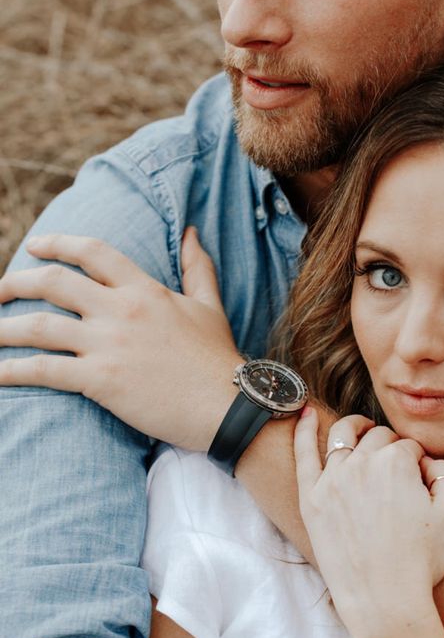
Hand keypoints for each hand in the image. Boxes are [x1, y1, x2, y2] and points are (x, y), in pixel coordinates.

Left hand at [0, 229, 241, 448]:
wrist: (228, 405)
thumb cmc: (218, 359)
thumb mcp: (209, 305)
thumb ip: (197, 267)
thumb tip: (191, 232)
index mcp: (144, 289)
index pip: (93, 252)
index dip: (58, 244)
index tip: (33, 247)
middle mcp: (121, 309)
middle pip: (53, 282)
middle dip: (15, 282)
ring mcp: (108, 344)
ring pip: (38, 326)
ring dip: (2, 328)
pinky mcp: (99, 380)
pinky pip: (43, 370)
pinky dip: (12, 370)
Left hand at [294, 407, 443, 637]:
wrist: (385, 603)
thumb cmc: (421, 563)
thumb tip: (429, 461)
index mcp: (396, 462)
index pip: (408, 447)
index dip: (417, 463)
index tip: (420, 483)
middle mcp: (361, 463)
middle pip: (378, 439)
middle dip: (390, 448)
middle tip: (396, 471)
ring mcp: (332, 479)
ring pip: (344, 436)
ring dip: (356, 428)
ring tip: (362, 429)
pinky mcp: (311, 498)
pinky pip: (303, 454)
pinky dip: (304, 429)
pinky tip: (305, 412)